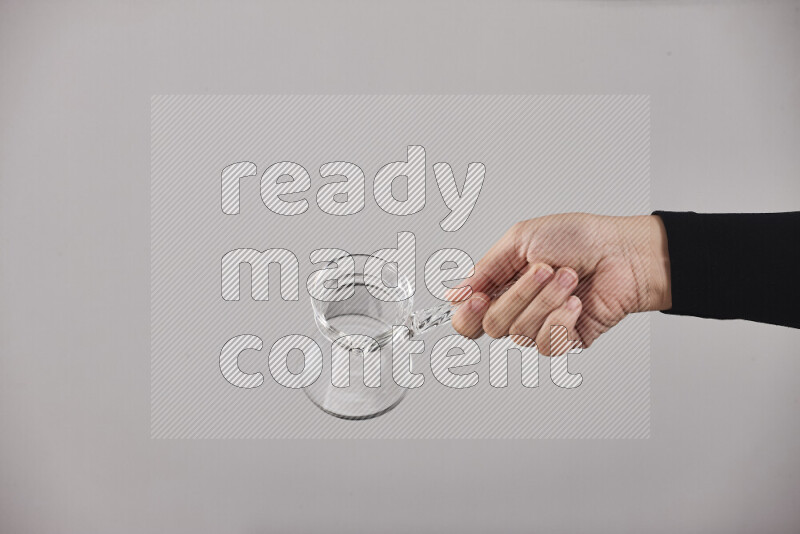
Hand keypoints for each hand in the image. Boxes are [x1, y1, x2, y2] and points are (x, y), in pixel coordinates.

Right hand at [451, 213, 671, 354]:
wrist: (624, 252)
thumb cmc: (580, 238)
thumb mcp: (521, 239)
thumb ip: (485, 269)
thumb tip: (454, 294)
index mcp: (502, 284)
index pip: (468, 318)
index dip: (466, 314)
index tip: (478, 298)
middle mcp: (518, 308)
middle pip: (492, 326)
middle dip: (519, 295)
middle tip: (544, 270)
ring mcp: (541, 326)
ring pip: (520, 334)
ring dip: (547, 301)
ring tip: (569, 278)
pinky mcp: (565, 339)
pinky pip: (547, 344)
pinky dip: (562, 319)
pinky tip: (577, 303)